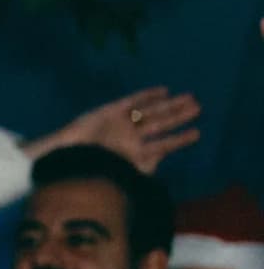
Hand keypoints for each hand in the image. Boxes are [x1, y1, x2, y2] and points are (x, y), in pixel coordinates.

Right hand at [44, 86, 199, 173]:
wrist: (70, 159)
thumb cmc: (97, 171)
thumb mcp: (126, 177)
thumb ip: (143, 171)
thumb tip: (159, 165)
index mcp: (135, 155)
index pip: (163, 145)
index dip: (180, 139)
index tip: (197, 133)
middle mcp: (131, 138)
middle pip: (160, 124)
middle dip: (178, 116)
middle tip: (198, 108)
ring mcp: (121, 124)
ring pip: (150, 112)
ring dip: (170, 106)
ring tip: (190, 98)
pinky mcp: (110, 112)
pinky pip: (132, 102)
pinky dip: (146, 96)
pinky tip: (164, 91)